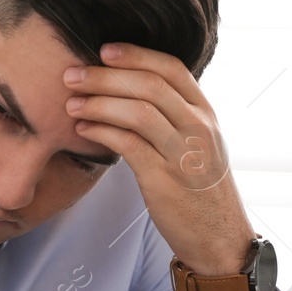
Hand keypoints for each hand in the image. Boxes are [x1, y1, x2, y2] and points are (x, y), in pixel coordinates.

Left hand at [64, 43, 252, 276]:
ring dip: (97, 103)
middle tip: (72, 75)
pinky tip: (83, 130)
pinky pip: (128, 144)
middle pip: (148, 84)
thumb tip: (135, 94)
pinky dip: (100, 132)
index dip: (135, 54)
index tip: (103, 50)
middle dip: (105, 75)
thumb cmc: (202, 194)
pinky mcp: (164, 180)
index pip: (171, 68)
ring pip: (136, 111)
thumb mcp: (200, 146)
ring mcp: (183, 153)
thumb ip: (176, 118)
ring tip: (71, 103)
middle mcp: (199, 128)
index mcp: (206, 114)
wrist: (220, 240)